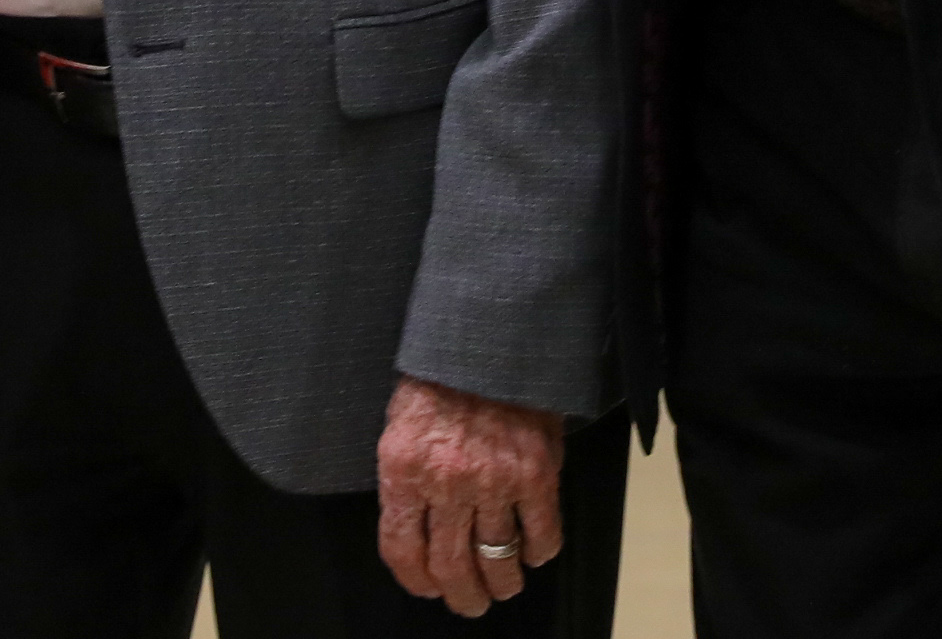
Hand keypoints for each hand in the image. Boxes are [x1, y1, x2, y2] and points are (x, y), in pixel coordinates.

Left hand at [376, 374, 561, 615]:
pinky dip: (538, 551)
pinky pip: (541, 531)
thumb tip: (416, 531)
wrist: (485, 336)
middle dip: (461, 596)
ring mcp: (494, 479)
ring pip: (497, 557)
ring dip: (500, 583)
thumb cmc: (437, 380)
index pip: (402, 550)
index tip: (427, 587)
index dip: (415, 580)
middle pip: (451, 566)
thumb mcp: (400, 428)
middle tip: (469, 604)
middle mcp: (447, 482)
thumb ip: (405, 481)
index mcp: (404, 470)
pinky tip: (533, 553)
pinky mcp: (536, 471)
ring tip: (502, 588)